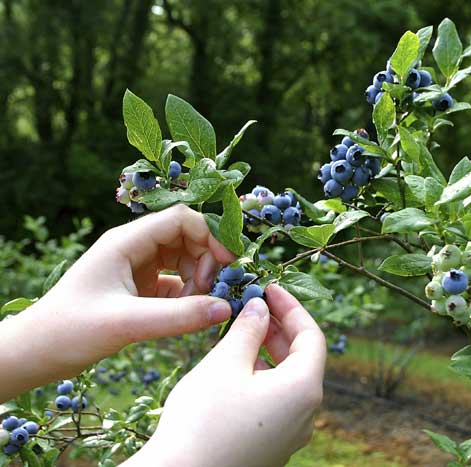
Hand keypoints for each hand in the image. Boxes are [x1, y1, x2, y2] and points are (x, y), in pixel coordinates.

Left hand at [0, 204, 234, 400]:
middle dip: (205, 260)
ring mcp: (136, 267)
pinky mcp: (138, 288)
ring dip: (198, 278)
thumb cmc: (71, 331)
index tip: (228, 263)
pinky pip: (174, 282)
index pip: (180, 219)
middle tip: (210, 292)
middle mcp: (134, 248)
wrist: (35, 353)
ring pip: (182, 258)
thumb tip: (225, 308)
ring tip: (196, 306)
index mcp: (127, 241)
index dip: (210, 235)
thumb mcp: (128, 323)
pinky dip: (187, 295)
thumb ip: (180, 316)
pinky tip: (187, 314)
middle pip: (186, 237)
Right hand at [125, 285, 325, 466]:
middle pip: (301, 359)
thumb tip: (261, 307)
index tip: (270, 287)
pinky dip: (261, 378)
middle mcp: (305, 415)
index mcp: (304, 390)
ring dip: (267, 353)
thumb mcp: (226, 363)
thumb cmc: (202, 421)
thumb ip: (249, 329)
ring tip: (239, 334)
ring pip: (287, 381)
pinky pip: (275, 402)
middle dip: (278, 328)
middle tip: (253, 306)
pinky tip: (234, 369)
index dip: (292, 307)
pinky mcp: (271, 447)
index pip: (312, 336)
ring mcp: (289, 435)